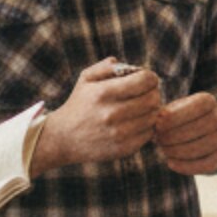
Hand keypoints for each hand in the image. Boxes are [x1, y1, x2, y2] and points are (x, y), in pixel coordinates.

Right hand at [36, 59, 161, 170]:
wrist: (63, 138)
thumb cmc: (79, 104)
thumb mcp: (86, 79)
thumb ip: (107, 67)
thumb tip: (131, 67)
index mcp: (104, 93)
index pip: (145, 81)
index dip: (150, 77)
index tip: (145, 79)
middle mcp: (112, 114)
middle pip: (153, 99)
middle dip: (153, 93)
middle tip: (145, 94)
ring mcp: (119, 133)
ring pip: (153, 117)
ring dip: (150, 111)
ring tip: (139, 108)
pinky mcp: (124, 148)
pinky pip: (149, 133)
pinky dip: (146, 127)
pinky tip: (135, 123)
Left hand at [154, 92, 216, 174]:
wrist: (199, 132)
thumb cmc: (179, 118)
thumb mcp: (172, 109)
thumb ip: (164, 115)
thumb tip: (158, 126)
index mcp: (208, 101)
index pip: (195, 107)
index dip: (174, 117)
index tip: (158, 124)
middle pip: (194, 130)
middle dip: (171, 136)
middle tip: (158, 139)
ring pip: (197, 149)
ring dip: (174, 151)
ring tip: (164, 148)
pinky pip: (203, 165)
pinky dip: (184, 166)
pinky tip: (170, 163)